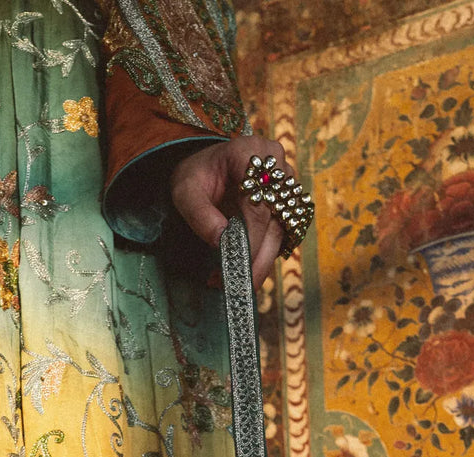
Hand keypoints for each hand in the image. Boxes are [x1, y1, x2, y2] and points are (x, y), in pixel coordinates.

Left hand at [170, 135, 292, 287]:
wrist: (206, 168)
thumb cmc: (195, 176)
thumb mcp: (185, 192)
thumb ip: (201, 215)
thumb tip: (222, 242)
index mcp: (249, 152)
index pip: (258, 204)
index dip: (252, 239)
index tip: (239, 265)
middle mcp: (274, 163)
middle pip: (276, 220)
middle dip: (259, 257)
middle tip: (241, 286)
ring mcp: (285, 181)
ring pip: (283, 230)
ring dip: (264, 261)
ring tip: (241, 283)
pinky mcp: (288, 200)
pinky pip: (282, 233)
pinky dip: (266, 255)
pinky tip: (248, 271)